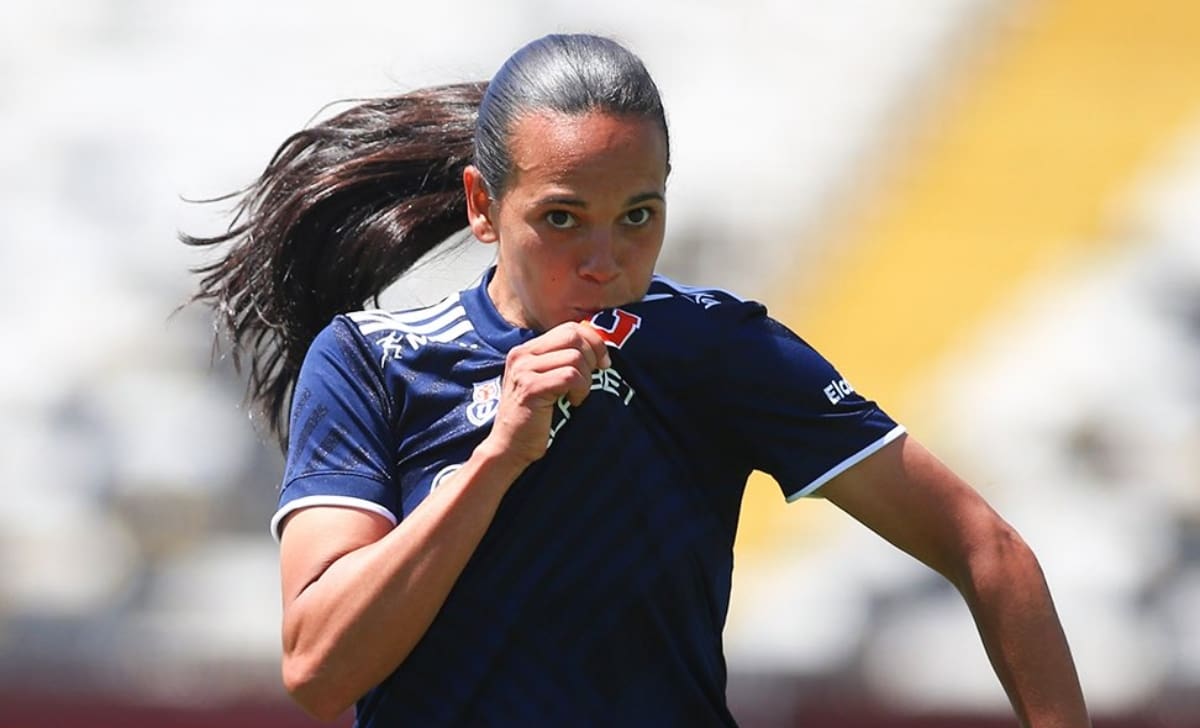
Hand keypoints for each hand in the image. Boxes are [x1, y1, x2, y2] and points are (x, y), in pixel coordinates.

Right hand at [480, 322, 611, 467]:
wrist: (509, 447)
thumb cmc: (534, 418)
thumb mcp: (545, 382)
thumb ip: (562, 362)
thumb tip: (598, 348)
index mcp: (526, 350)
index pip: (569, 328)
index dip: (593, 342)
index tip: (602, 363)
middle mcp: (522, 355)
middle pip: (573, 337)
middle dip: (592, 356)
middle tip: (591, 378)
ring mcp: (524, 370)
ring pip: (574, 357)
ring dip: (585, 378)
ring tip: (577, 395)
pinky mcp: (530, 388)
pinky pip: (570, 376)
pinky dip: (580, 389)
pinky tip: (573, 402)